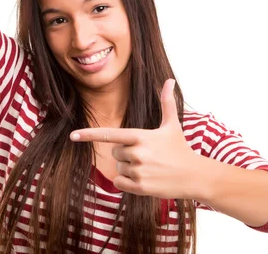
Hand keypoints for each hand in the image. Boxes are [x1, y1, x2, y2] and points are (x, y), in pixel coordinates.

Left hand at [70, 79, 198, 198]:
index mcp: (141, 137)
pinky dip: (127, 183)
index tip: (73, 136)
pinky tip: (144, 179)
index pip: (110, 135)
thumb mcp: (172, 125)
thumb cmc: (180, 148)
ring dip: (129, 169)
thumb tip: (170, 80)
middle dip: (126, 154)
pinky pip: (119, 183)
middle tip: (147, 156)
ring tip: (150, 168)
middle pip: (115, 153)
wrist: (194, 175)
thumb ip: (166, 102)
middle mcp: (137, 153)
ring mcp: (138, 171)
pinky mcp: (140, 187)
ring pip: (118, 169)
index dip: (90, 135)